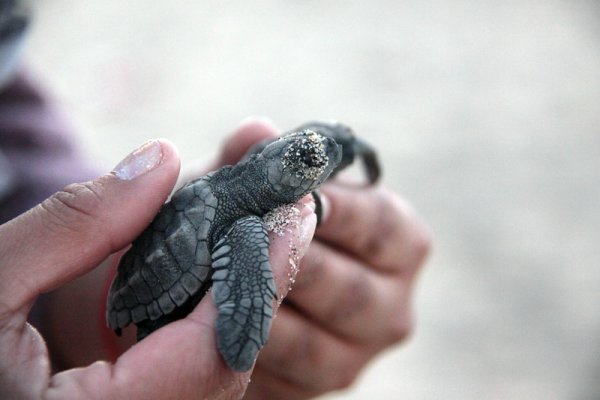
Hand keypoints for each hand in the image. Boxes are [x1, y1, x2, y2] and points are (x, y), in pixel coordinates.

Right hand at [0, 138, 315, 398]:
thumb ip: (74, 224)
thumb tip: (160, 161)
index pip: (213, 354)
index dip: (258, 280)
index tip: (292, 216)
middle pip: (225, 366)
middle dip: (261, 288)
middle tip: (286, 219)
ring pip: (215, 378)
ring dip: (242, 305)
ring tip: (261, 239)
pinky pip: (192, 381)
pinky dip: (211, 327)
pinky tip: (215, 279)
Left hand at [218, 119, 430, 398]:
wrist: (232, 288)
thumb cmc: (256, 223)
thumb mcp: (256, 187)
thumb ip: (259, 160)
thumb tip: (258, 130)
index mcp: (398, 243)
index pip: (383, 224)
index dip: (339, 209)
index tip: (292, 192)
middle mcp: (392, 304)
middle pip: (351, 290)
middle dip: (294, 261)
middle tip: (245, 236)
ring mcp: (358, 352)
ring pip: (317, 342)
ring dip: (265, 309)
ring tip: (219, 278)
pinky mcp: (320, 385)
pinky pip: (285, 376)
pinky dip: (249, 348)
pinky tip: (213, 322)